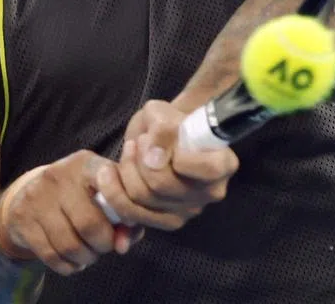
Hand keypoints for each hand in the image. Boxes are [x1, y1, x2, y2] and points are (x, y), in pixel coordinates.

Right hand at [0, 150, 143, 275]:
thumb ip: (123, 217)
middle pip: (90, 224)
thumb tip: (122, 246)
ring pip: (69, 245)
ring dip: (85, 258)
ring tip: (89, 255)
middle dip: (103, 245)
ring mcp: (37, 196)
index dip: (126, 211)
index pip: (112, 186)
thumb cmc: (79, 195)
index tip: (128, 223)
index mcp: (86, 164)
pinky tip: (72, 261)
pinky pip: (50, 255)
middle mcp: (59, 175)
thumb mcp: (102, 194)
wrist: (29, 193)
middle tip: (105, 247)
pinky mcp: (22, 217)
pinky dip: (67, 266)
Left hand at [101, 99, 238, 230]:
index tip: (164, 136)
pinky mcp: (166, 221)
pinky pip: (132, 214)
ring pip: (144, 199)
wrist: (164, 136)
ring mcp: (189, 210)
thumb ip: (162, 129)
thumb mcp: (164, 113)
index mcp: (223, 163)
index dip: (182, 156)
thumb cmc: (169, 122)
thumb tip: (155, 157)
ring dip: (126, 171)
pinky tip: (110, 172)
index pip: (208, 169)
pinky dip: (115, 192)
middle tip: (139, 141)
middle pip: (164, 185)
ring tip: (128, 150)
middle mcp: (211, 192)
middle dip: (141, 160)